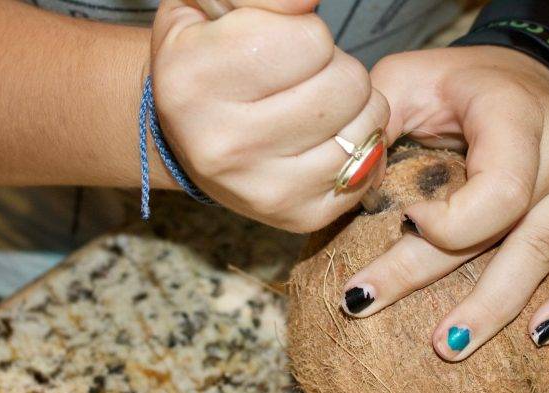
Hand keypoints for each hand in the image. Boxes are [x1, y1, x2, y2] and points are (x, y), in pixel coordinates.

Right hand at [150, 0, 388, 232]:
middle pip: (346, 84)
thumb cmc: (203, 58)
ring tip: (313, 107)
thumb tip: (306, 2)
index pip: (311, 40)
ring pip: (366, 125)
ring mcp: (263, 189)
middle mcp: (224, 145)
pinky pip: (367, 167)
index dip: (306, 34)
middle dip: (333, 69)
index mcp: (195, 81)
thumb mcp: (207, 3)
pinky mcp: (297, 216)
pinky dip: (357, 146)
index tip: (279, 47)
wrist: (181, 135)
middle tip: (301, 79)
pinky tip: (322, 140)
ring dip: (351, 106)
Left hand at [342, 46, 548, 360]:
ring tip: (448, 346)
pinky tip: (539, 335)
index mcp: (516, 114)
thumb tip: (347, 183)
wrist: (524, 74)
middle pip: (507, 232)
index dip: (450, 224)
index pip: (497, 189)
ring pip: (545, 257)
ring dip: (495, 309)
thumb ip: (378, 122)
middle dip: (432, 276)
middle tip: (370, 306)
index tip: (403, 224)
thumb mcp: (405, 81)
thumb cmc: (455, 84)